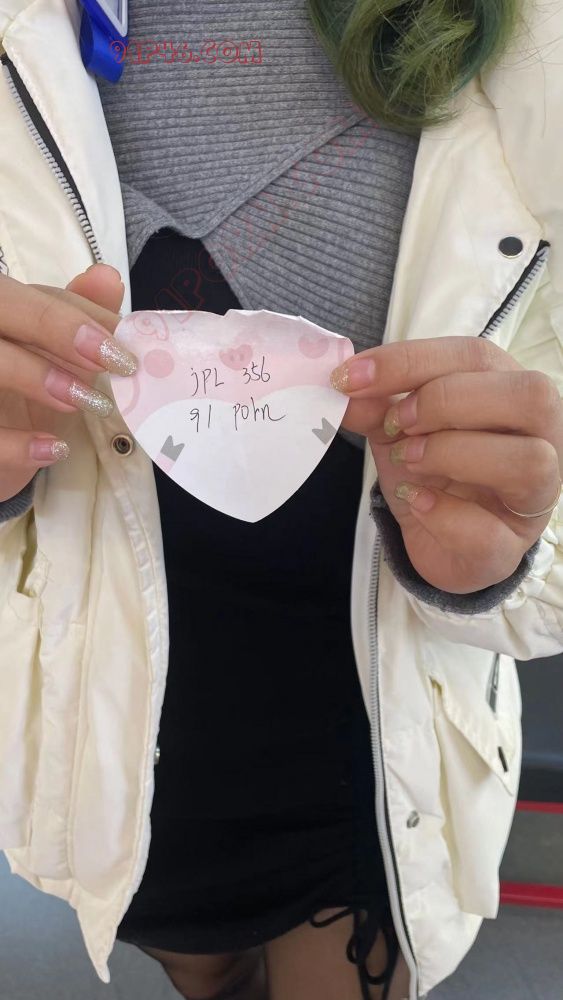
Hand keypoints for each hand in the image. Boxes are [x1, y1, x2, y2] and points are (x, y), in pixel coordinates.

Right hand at [0, 265, 135, 503]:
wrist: (4, 442)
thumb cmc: (29, 385)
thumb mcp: (55, 351)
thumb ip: (80, 314)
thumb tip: (108, 277)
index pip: (26, 294)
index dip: (74, 313)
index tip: (122, 341)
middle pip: (0, 309)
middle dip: (55, 328)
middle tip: (111, 360)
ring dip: (37, 377)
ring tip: (89, 401)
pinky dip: (18, 444)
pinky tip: (56, 448)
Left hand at [332, 337, 562, 593]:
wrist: (438, 542)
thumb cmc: (434, 473)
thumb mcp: (398, 430)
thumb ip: (376, 405)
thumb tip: (344, 385)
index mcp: (510, 392)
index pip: (477, 356)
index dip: (412, 361)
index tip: (352, 378)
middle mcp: (540, 438)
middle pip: (528, 396)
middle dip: (446, 402)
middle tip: (395, 423)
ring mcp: (535, 497)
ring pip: (529, 461)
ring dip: (453, 453)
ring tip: (407, 461)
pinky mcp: (510, 548)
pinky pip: (490, 531)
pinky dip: (443, 514)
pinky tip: (415, 501)